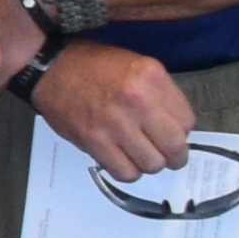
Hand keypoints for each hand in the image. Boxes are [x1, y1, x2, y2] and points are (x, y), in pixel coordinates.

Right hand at [29, 38, 193, 181]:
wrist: (51, 69)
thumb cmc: (95, 65)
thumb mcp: (137, 64)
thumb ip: (160, 93)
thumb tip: (177, 127)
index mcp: (151, 76)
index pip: (187, 121)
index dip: (181, 130)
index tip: (171, 131)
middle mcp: (136, 100)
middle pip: (174, 146)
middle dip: (176, 155)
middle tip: (169, 155)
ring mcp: (115, 123)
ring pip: (152, 164)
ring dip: (150, 163)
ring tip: (142, 154)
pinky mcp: (95, 142)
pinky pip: (125, 172)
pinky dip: (129, 171)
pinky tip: (124, 160)